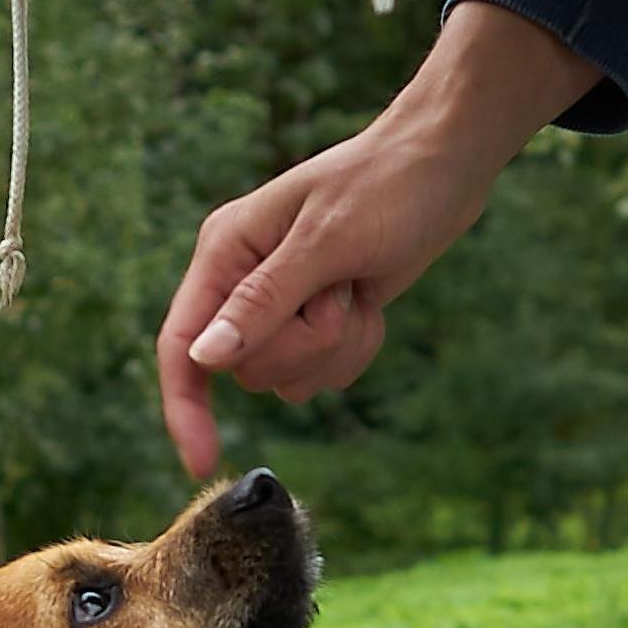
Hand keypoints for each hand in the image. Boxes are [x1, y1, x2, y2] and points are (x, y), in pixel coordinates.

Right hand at [157, 4, 598, 478]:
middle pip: (247, 370)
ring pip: (287, 377)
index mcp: (225, 251)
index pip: (181, 346)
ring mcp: (280, 304)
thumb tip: (204, 358)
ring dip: (336, 346)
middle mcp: (241, 282)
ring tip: (357, 288)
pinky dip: (355, 348)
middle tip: (339, 291)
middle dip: (304, 346)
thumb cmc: (386, 185)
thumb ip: (262, 302)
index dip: (185, 408)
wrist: (446, 165)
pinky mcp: (316, 319)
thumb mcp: (325, 242)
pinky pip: (323, 373)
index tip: (202, 462)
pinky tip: (370, 300)